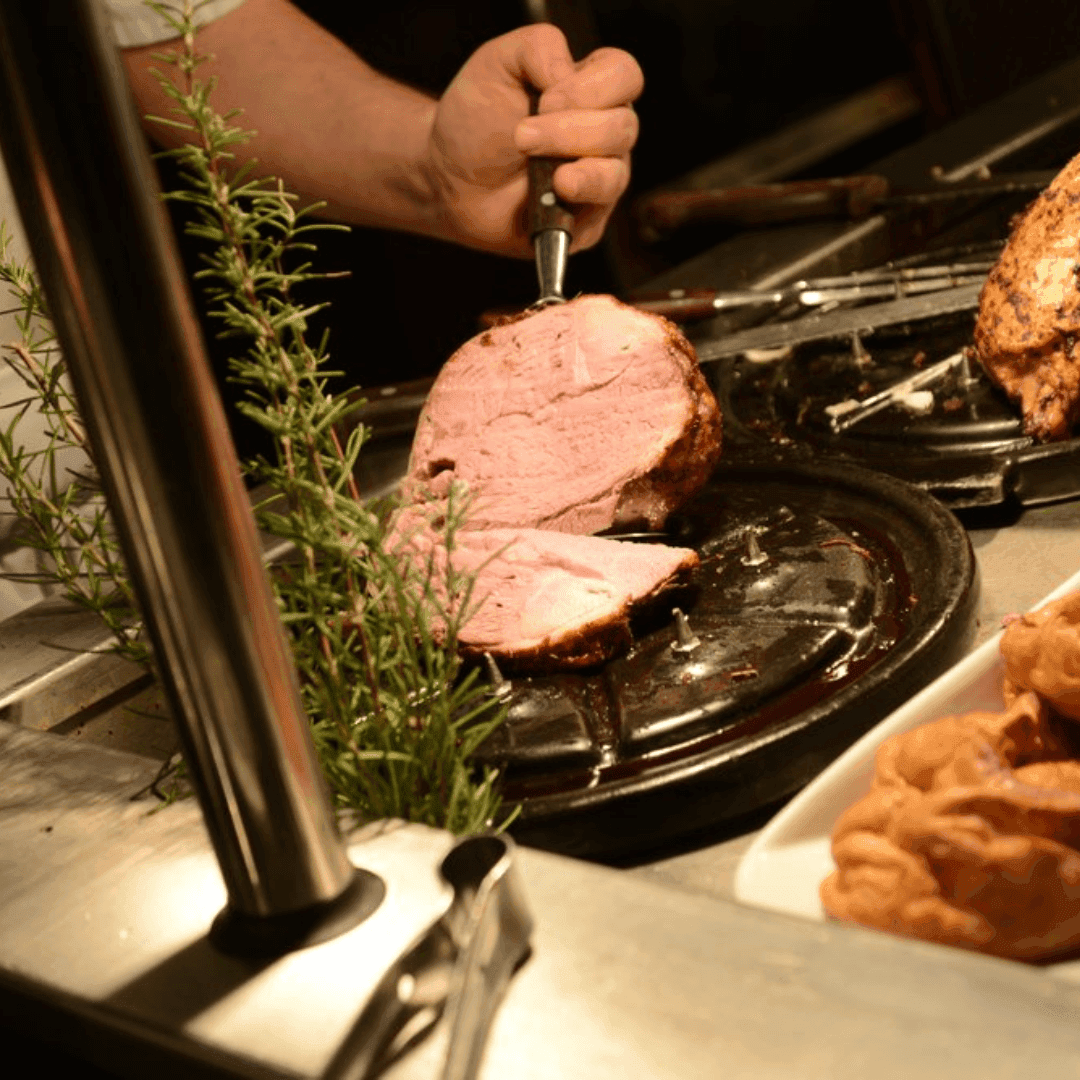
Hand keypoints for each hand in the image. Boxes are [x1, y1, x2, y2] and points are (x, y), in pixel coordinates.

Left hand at [428, 24, 642, 257]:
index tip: (545, 101)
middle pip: (623, 127)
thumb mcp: (498, 63)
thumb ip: (539, 48)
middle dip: (570, 132)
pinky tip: (552, 196)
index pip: (624, 76)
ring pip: (616, 174)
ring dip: (580, 172)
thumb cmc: (476, 122)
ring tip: (544, 173)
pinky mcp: (586, 221)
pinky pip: (599, 215)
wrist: (450, 179)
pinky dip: (577, 203)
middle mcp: (604, 133)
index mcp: (591, 89)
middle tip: (522, 137)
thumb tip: (570, 73)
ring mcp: (599, 178)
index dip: (591, 89)